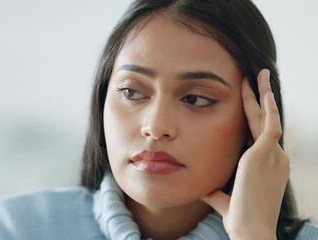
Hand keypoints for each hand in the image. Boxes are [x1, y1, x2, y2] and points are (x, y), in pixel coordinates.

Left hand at [201, 69, 289, 239]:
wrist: (251, 230)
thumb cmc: (241, 219)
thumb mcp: (226, 200)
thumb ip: (216, 192)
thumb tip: (202, 189)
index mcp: (267, 165)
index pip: (260, 134)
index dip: (255, 116)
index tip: (247, 102)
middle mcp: (275, 157)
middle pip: (266, 120)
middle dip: (261, 97)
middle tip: (257, 77)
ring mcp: (273, 155)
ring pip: (267, 116)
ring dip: (262, 94)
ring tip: (258, 74)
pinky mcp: (265, 154)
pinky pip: (269, 124)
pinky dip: (267, 107)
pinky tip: (262, 91)